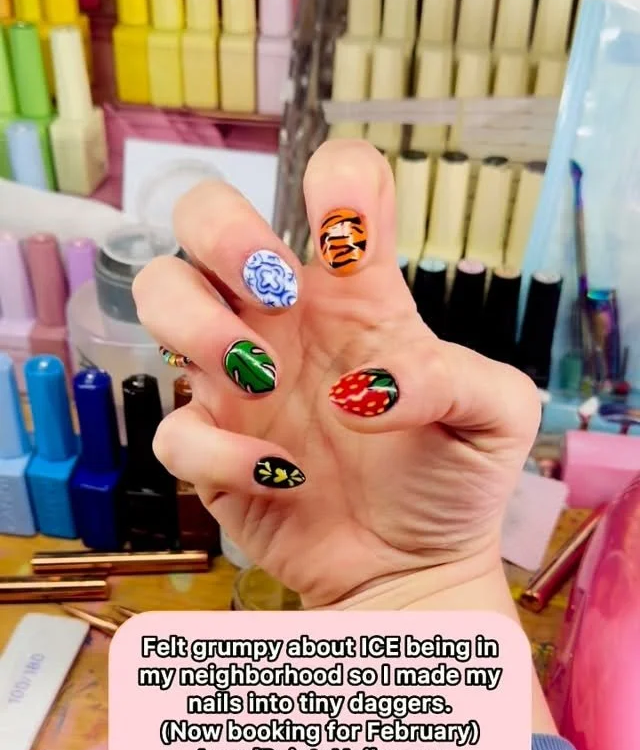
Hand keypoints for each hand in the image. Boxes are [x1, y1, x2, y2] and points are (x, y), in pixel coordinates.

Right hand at [133, 141, 539, 607]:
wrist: (414, 567)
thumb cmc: (452, 480)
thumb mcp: (496, 419)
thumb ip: (460, 379)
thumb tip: (372, 388)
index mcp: (356, 294)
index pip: (335, 187)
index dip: (335, 182)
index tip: (349, 231)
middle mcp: (286, 322)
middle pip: (207, 218)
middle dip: (224, 232)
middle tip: (271, 290)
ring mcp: (239, 382)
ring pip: (163, 295)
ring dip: (196, 322)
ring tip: (258, 375)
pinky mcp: (213, 450)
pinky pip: (176, 430)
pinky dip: (219, 452)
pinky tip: (281, 475)